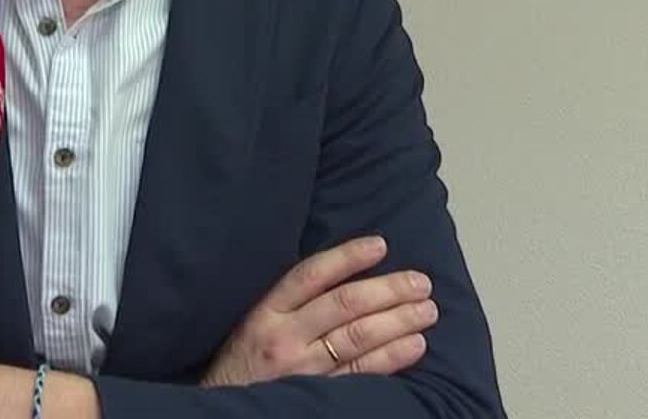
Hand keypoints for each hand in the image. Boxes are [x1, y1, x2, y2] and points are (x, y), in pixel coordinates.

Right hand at [201, 236, 437, 386]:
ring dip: (398, 321)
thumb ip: (289, 302)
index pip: (311, 275)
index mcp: (266, 312)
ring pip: (357, 338)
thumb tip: (343, 273)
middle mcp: (285, 338)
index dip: (347, 257)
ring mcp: (303, 370)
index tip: (380, 245)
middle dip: (388, 290)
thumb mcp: (252, 322)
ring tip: (427, 310)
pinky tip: (414, 345)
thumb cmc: (242, 361)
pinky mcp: (317, 395)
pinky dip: (392, 357)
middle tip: (420, 282)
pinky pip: (361, 373)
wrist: (220, 407)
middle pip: (343, 305)